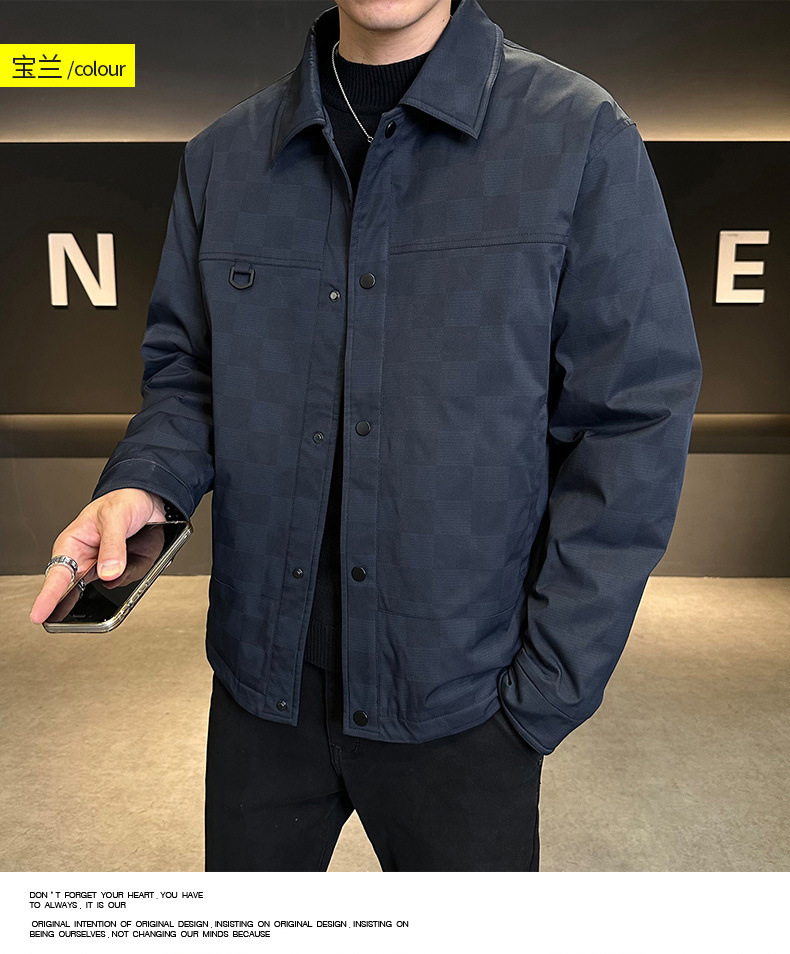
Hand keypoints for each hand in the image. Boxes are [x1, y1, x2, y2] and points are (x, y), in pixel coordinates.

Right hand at [29, 488, 166, 624]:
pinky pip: (129, 582)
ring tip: (132, 555)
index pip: (57, 575)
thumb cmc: (123, 500)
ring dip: (121, 579)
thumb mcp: (115, 517)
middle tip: (72, 619)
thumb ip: (112, 545)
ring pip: (108, 590)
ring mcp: (105, 568)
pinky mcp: (124, 571)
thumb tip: (109, 572)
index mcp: (73, 545)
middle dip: (78, 603)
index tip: (39, 615)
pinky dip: (138, 572)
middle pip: (77, 591)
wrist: (149, 498)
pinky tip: (141, 555)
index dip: (48, 596)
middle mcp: (86, 560)